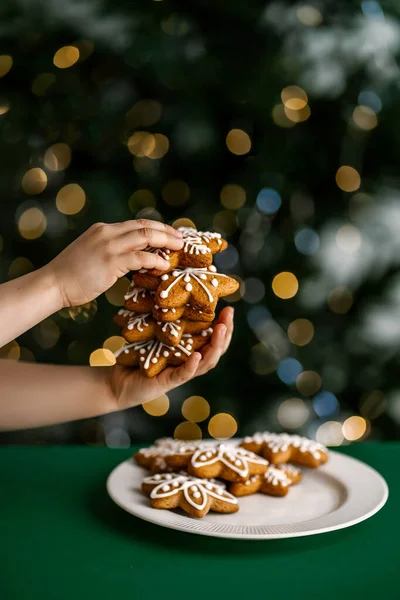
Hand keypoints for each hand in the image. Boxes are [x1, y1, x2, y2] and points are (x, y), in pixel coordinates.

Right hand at [45, 220, 183, 307]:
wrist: (53, 283)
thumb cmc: (71, 274)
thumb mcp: (91, 253)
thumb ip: (110, 250)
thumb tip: (132, 256)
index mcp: (103, 229)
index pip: (136, 223)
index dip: (157, 227)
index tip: (170, 233)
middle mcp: (107, 232)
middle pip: (145, 226)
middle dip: (167, 231)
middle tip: (182, 239)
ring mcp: (109, 246)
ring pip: (146, 237)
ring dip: (166, 241)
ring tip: (179, 248)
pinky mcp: (111, 261)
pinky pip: (141, 257)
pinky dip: (156, 260)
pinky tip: (165, 265)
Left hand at [109, 307, 233, 408]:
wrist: (118, 379)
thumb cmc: (137, 352)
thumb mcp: (153, 331)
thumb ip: (164, 317)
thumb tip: (169, 287)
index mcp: (189, 349)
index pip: (213, 338)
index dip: (224, 325)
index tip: (229, 308)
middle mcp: (189, 361)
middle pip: (216, 349)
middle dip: (225, 332)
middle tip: (229, 314)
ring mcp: (180, 373)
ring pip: (206, 362)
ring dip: (215, 346)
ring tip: (221, 329)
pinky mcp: (167, 381)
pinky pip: (184, 374)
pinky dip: (192, 366)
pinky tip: (197, 356)